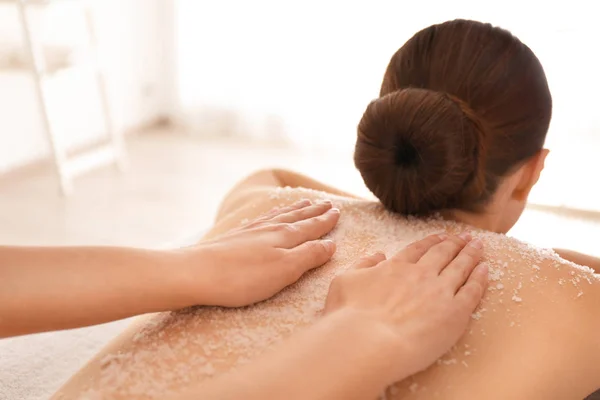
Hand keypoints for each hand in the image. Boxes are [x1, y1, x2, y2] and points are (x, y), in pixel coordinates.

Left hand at [183, 199, 339, 306]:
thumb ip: (309, 255)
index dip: (325, 221)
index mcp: (285, 237)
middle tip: (326, 203)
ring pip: (278, 216)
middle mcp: (269, 229)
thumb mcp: (285, 270)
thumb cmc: (243, 277)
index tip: (337, 211)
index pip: (311, 227)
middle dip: (313, 212)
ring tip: (303, 203)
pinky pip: (259, 220)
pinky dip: (270, 215)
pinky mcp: (234, 238)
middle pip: (296, 218)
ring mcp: (250, 232)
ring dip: (294, 210)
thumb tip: (330, 244)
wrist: (196, 273)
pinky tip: (267, 216)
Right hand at [324, 233, 487, 381]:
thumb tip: (377, 255)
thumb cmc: (349, 316)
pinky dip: (480, 278)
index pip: (417, 250)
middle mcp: (420, 275)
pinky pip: (473, 291)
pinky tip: (486, 270)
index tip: (440, 237)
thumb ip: (362, 265)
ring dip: (471, 254)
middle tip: (465, 237)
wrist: (367, 341)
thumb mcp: (344, 281)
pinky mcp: (455, 313)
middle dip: (455, 243)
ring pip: (460, 267)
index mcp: (395, 267)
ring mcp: (439, 292)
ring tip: (479, 246)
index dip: (430, 242)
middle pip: (442, 254)